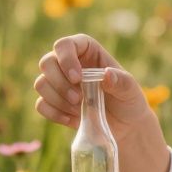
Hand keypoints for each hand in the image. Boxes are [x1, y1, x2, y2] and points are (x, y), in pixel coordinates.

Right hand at [34, 33, 156, 139]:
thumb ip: (121, 81)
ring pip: (40, 84)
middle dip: (59, 83)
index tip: (77, 78)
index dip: (66, 58)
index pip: (65, 45)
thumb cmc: (128, 102)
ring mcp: (59, 84)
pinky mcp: (54, 103)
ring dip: (57, 99)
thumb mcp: (131, 90)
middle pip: (46, 63)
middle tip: (78, 99)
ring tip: (79, 110)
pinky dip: (54, 113)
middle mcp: (68, 64)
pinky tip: (71, 120)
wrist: (125, 127)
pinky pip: (40, 105)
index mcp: (87, 51)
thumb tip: (106, 74)